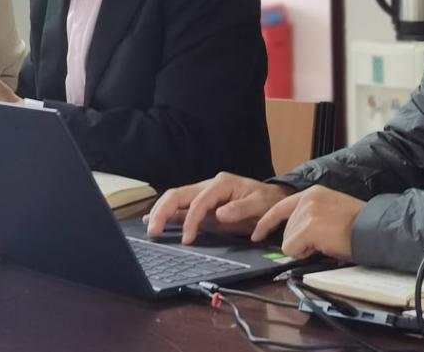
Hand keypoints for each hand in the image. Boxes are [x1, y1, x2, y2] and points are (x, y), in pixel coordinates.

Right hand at [145, 172, 292, 243]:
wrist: (272, 199)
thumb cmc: (267, 201)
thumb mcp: (260, 204)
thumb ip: (240, 209)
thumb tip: (219, 214)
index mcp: (221, 184)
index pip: (199, 201)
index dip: (191, 220)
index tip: (187, 239)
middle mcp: (208, 186)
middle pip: (179, 194)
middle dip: (164, 211)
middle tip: (154, 232)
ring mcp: (203, 195)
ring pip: (176, 199)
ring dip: (161, 212)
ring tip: (150, 228)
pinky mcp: (202, 206)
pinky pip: (181, 208)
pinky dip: (167, 214)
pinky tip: (153, 219)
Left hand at [257, 185, 365, 261]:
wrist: (372, 229)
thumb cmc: (356, 226)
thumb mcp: (329, 211)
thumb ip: (309, 217)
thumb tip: (291, 237)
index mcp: (312, 193)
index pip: (280, 207)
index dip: (266, 223)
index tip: (256, 234)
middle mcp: (307, 198)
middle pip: (285, 229)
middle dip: (298, 241)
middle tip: (322, 241)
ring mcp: (307, 212)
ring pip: (287, 241)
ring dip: (303, 248)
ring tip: (325, 241)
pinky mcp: (308, 227)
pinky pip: (292, 249)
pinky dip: (303, 253)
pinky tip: (322, 246)